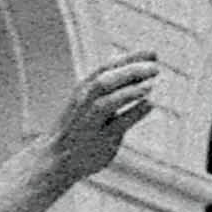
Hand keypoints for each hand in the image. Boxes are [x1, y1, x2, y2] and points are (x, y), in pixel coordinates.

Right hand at [31, 52, 163, 194]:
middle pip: (105, 81)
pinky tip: (150, 104)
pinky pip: (117, 125)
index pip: (106, 67)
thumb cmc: (79, 127)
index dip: (130, 58)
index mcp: (83, 89)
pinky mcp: (101, 140)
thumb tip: (144, 71)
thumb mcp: (90, 100)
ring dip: (129, 92)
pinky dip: (134, 113)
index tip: (153, 53)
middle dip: (131, 72)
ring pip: (106, 102)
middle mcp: (84, 103)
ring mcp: (90, 122)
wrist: (55, 158)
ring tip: (151, 85)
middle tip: (156, 68)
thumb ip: (114, 87)